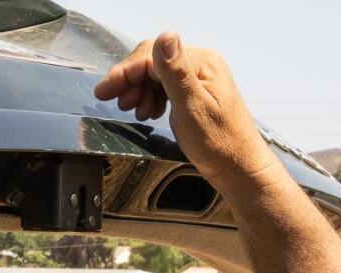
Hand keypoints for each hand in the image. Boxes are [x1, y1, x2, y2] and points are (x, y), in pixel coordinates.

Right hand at [94, 32, 284, 194]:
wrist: (238, 167)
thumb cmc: (220, 143)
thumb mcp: (192, 107)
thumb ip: (175, 72)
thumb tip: (165, 37)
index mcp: (202, 64)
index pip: (152, 57)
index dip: (124, 72)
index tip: (103, 91)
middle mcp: (201, 65)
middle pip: (152, 63)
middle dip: (129, 81)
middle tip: (115, 103)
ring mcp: (198, 79)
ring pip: (155, 75)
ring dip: (138, 91)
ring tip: (135, 111)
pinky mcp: (194, 93)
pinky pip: (163, 86)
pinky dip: (149, 97)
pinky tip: (148, 112)